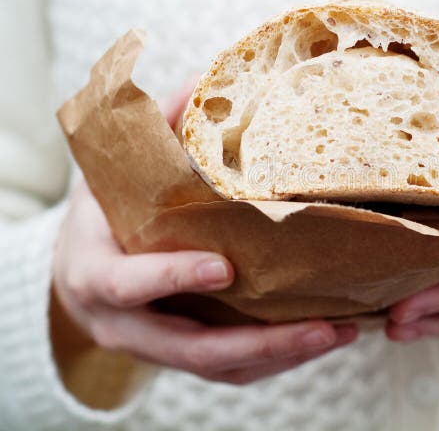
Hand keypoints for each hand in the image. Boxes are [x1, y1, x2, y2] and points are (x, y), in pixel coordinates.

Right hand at [51, 77, 357, 384]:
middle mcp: (124, 324)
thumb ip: (157, 130)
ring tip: (341, 332)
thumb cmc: (104, 216)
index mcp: (96, 273)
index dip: (172, 277)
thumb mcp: (113, 174)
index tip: (224, 268)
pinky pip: (233, 370)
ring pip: (220, 367)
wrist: (86, 272)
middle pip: (190, 349)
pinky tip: (324, 337)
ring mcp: (156, 347)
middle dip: (259, 343)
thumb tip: (208, 78)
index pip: (127, 283)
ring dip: (283, 355)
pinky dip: (279, 358)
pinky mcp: (186, 357)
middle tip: (323, 325)